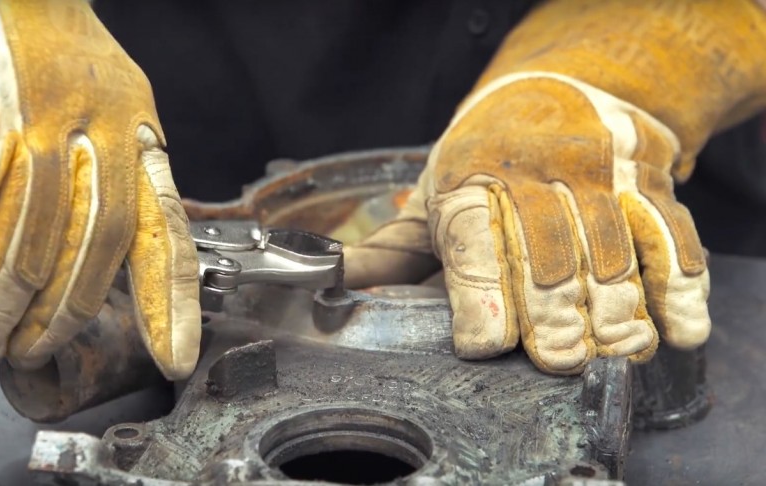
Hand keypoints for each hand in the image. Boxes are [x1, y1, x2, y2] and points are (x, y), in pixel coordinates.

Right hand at [0, 0, 199, 378]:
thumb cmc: (56, 53)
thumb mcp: (110, 110)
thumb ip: (102, 184)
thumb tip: (57, 269)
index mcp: (138, 136)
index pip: (164, 230)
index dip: (172, 301)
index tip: (176, 359)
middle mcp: (100, 126)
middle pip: (91, 247)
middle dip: (54, 317)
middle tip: (19, 354)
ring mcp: (38, 109)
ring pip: (25, 228)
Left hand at [348, 74, 710, 373]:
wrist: (558, 85)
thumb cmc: (486, 155)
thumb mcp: (434, 192)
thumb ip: (392, 249)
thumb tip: (328, 282)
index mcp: (471, 173)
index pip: (472, 237)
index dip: (479, 294)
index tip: (482, 345)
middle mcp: (536, 165)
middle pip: (546, 248)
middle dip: (551, 309)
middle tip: (555, 360)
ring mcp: (598, 167)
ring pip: (610, 244)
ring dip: (616, 305)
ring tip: (616, 351)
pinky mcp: (646, 177)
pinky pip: (668, 232)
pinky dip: (678, 283)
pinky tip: (676, 327)